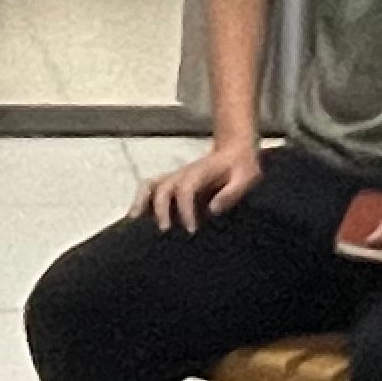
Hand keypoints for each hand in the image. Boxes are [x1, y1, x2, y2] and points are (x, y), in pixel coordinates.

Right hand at [136, 139, 264, 229]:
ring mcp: (175, 177)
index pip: (186, 190)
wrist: (234, 150)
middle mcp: (183, 174)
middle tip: (165, 230)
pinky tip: (137, 217)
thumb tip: (213, 209)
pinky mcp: (172, 182)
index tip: (192, 229)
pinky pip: (150, 188)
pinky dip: (141, 201)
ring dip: (141, 201)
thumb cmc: (241, 167)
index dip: (186, 210)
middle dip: (160, 209)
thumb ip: (231, 193)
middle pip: (163, 187)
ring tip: (135, 220)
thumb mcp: (246, 178)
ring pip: (150, 184)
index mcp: (201, 173)